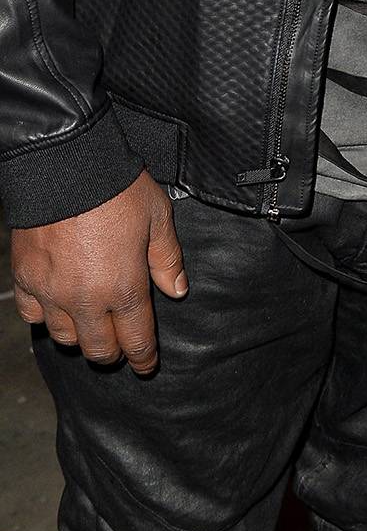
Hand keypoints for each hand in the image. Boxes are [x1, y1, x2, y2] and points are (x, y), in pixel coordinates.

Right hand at [10, 170, 186, 374]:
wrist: (68, 166)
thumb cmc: (118, 188)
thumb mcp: (158, 217)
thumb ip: (167, 259)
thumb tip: (177, 291)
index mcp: (124, 287)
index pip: (136, 339)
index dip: (144, 358)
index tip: (146, 365)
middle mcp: (86, 299)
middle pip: (99, 348)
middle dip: (113, 352)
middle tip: (120, 344)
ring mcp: (52, 292)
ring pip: (64, 337)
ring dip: (80, 336)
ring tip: (90, 324)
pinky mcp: (26, 278)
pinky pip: (32, 315)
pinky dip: (45, 316)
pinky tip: (56, 306)